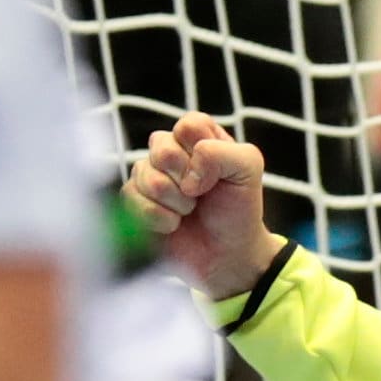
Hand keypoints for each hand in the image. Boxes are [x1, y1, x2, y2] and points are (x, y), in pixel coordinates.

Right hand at [122, 113, 280, 299]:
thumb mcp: (248, 170)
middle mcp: (169, 149)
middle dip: (187, 180)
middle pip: (162, 147)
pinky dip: (160, 218)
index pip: (188, 126)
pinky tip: (173, 224)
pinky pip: (132, 198)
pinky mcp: (133, 200)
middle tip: (201, 195)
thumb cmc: (238, 210)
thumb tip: (186, 173)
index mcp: (198, 135)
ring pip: (145, 174)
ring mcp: (148, 174)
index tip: (217, 176)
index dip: (203, 154)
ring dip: (176, 202)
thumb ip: (221, 153)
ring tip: (189, 211)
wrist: (227, 254)